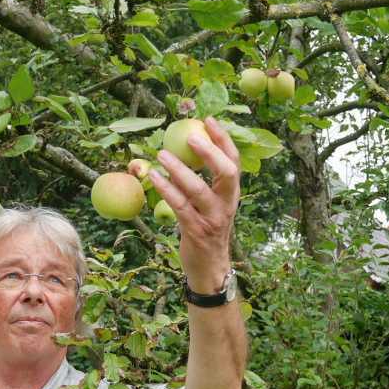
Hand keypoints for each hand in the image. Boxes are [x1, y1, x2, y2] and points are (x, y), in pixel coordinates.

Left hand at [147, 117, 240, 293]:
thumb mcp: (211, 205)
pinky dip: (166, 190)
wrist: (209, 268)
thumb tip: (186, 151)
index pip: (234, 162)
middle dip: (210, 152)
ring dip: (179, 171)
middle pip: (226, 173)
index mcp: (231, 194)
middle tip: (190, 137)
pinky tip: (154, 178)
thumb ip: (205, 182)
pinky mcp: (195, 231)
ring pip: (198, 190)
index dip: (223, 140)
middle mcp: (226, 205)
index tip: (208, 120)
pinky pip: (180, 207)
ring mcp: (212, 219)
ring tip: (161, 155)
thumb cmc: (206, 230)